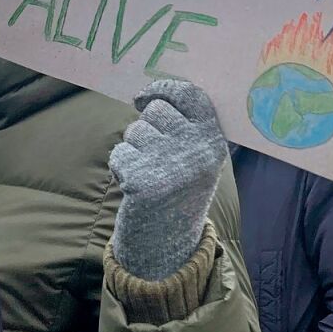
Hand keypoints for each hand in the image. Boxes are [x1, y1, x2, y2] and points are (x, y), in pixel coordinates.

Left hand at [108, 80, 227, 280]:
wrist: (168, 244)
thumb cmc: (179, 189)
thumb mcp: (196, 157)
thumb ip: (186, 125)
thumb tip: (153, 91)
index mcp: (213, 141)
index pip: (191, 94)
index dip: (165, 88)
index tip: (144, 96)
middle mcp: (197, 151)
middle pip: (156, 110)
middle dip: (146, 126)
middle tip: (154, 153)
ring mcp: (171, 166)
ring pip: (135, 131)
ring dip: (133, 148)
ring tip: (147, 172)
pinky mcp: (143, 181)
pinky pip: (119, 153)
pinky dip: (120, 167)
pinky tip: (134, 185)